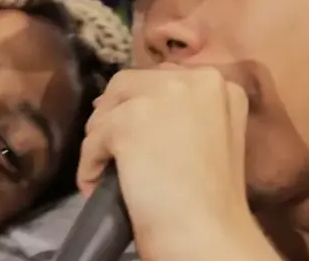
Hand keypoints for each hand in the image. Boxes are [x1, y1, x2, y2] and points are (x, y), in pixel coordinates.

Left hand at [78, 65, 277, 260]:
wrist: (209, 232)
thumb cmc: (214, 198)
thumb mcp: (216, 136)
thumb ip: (185, 111)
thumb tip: (132, 102)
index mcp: (219, 84)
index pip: (164, 77)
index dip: (142, 101)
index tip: (136, 128)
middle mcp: (194, 79)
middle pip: (131, 83)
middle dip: (115, 113)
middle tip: (112, 147)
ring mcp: (161, 96)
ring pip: (108, 108)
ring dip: (101, 138)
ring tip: (107, 171)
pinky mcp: (130, 120)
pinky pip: (93, 139)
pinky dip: (89, 165)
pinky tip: (96, 187)